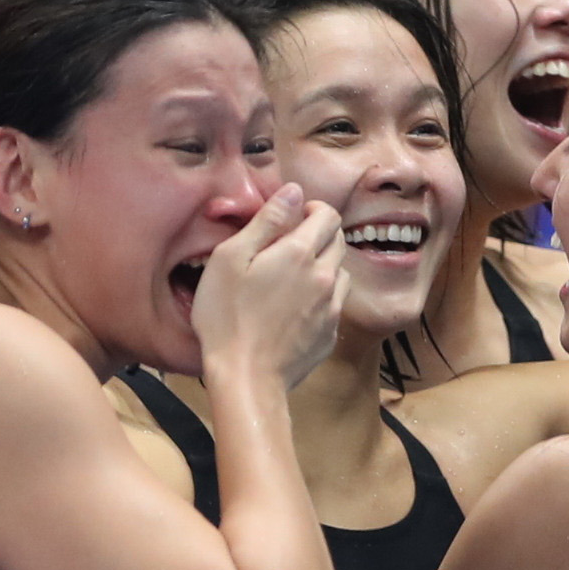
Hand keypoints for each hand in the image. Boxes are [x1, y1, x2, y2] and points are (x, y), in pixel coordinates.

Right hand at [192, 185, 349, 387]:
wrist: (246, 377)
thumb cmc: (227, 317)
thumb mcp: (230, 259)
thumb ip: (266, 221)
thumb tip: (293, 192)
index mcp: (300, 253)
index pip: (327, 215)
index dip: (312, 209)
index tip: (293, 216)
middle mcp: (325, 276)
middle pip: (338, 240)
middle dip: (319, 233)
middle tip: (289, 244)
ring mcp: (332, 307)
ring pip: (341, 271)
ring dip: (323, 264)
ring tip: (293, 276)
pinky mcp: (330, 333)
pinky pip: (335, 303)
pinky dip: (322, 295)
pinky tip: (294, 306)